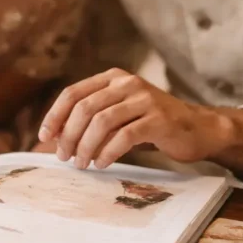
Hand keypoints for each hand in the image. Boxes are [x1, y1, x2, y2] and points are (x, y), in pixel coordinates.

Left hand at [38, 68, 225, 169]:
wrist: (197, 129)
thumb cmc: (152, 125)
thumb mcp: (119, 115)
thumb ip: (92, 120)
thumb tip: (55, 139)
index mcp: (113, 79)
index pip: (72, 93)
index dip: (55, 116)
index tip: (45, 138)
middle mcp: (127, 83)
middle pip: (84, 108)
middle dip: (69, 135)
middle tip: (64, 157)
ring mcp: (145, 99)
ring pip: (102, 122)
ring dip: (86, 146)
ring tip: (82, 163)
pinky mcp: (159, 118)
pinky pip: (124, 136)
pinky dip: (108, 152)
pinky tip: (102, 163)